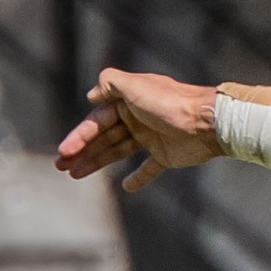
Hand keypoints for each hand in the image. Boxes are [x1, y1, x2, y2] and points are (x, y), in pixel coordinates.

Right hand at [54, 68, 220, 192]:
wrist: (209, 122)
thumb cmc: (170, 103)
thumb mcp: (134, 85)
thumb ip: (110, 83)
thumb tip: (91, 95)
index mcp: (127, 101)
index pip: (96, 121)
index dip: (79, 136)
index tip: (63, 152)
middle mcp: (137, 118)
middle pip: (103, 137)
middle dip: (82, 151)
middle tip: (61, 166)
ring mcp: (152, 137)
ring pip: (118, 151)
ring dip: (98, 162)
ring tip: (76, 175)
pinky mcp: (167, 155)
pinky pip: (149, 168)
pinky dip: (139, 177)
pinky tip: (127, 187)